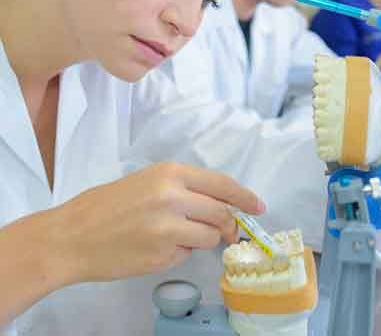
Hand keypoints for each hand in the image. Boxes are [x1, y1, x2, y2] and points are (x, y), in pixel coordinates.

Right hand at [50, 162, 264, 283]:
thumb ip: (184, 189)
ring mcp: (168, 229)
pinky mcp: (162, 256)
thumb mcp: (147, 181)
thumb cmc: (106, 204)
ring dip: (202, 239)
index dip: (245, 197)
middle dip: (227, 224)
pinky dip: (181, 252)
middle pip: (221, 213)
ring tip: (176, 235)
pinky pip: (187, 254)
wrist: (72, 235)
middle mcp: (173, 198)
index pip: (222, 185)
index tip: (259, 207)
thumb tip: (220, 204)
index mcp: (170, 174)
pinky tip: (157, 247)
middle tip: (226, 230)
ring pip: (209, 237)